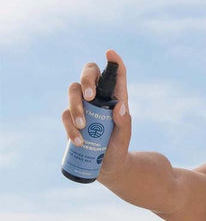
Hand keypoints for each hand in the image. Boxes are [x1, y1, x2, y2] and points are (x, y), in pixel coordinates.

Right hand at [61, 50, 131, 177]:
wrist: (108, 167)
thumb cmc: (118, 148)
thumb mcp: (124, 137)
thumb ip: (125, 123)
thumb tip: (119, 107)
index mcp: (116, 97)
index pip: (116, 75)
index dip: (114, 62)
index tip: (110, 53)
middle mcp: (98, 97)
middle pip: (88, 74)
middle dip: (86, 80)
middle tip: (90, 96)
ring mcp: (83, 106)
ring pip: (73, 91)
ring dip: (76, 106)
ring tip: (83, 126)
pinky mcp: (72, 119)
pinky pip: (66, 115)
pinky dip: (70, 126)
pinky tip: (78, 140)